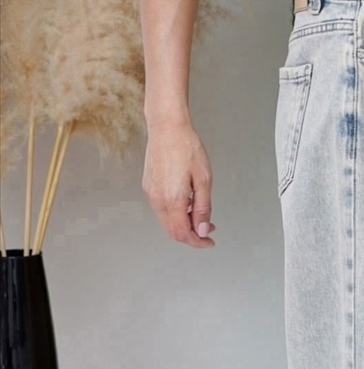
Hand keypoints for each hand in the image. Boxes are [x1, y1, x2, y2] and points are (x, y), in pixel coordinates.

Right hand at [142, 120, 216, 247]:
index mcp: (173, 200)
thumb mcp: (204, 180)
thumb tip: (202, 230)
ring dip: (183, 224)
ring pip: (166, 221)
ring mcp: (150, 192)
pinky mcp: (148, 185)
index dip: (198, 242)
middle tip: (208, 229)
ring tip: (200, 214)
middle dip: (191, 235)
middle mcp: (157, 199)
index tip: (210, 241)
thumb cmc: (187, 147)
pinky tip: (187, 203)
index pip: (183, 234)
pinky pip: (161, 209)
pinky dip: (175, 214)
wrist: (167, 127)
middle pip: (172, 231)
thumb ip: (203, 208)